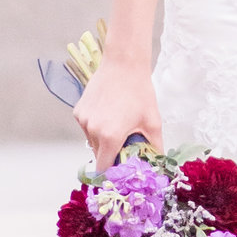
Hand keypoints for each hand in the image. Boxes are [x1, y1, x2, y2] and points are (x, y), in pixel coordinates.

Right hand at [77, 54, 160, 170]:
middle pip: (98, 154)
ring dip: (103, 139)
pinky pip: (86, 127)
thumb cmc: (139, 91)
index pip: (104, 168)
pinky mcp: (78, 111)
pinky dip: (96, 127)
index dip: (111, 172)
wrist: (124, 64)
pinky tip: (108, 114)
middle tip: (124, 143)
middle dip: (110, 153)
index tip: (120, 170)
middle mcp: (92, 130)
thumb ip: (155, 147)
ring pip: (91, 141)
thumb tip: (158, 163)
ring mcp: (83, 120)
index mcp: (110, 136)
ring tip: (117, 123)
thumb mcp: (153, 122)